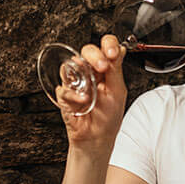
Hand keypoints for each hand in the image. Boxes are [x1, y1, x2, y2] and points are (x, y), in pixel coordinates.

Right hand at [57, 34, 127, 151]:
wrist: (96, 138)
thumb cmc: (108, 117)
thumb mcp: (117, 91)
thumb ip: (116, 69)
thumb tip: (120, 49)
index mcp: (105, 69)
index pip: (106, 47)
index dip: (108, 45)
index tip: (112, 53)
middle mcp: (90, 72)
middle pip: (87, 51)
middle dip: (95, 55)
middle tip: (102, 66)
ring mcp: (76, 81)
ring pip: (71, 64)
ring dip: (83, 74)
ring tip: (91, 89)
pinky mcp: (65, 94)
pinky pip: (64, 87)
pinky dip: (74, 95)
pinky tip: (83, 102)